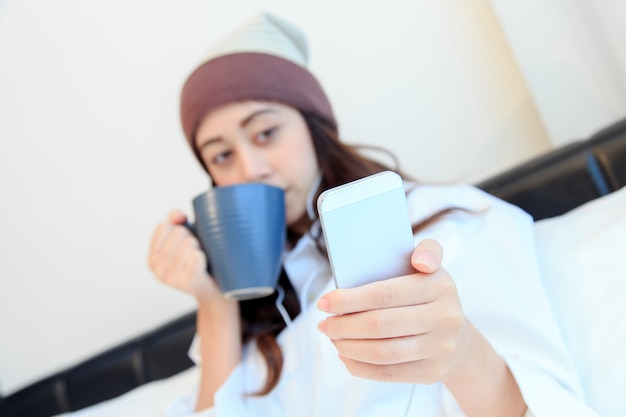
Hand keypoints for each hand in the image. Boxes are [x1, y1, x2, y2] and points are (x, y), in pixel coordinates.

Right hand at [148, 210, 223, 303]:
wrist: (218, 290)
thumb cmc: (201, 259)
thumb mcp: (186, 236)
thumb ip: (177, 220)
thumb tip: (177, 216)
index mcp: (153, 258)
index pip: (164, 226)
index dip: (180, 228)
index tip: (187, 240)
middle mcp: (158, 270)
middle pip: (178, 232)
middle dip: (193, 237)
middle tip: (198, 252)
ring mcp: (171, 278)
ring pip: (190, 243)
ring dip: (201, 246)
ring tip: (203, 259)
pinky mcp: (188, 283)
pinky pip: (196, 256)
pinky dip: (203, 257)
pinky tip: (205, 265)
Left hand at [317, 239, 471, 384]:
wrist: (458, 338)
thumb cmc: (429, 295)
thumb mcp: (432, 267)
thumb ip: (426, 251)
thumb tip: (420, 260)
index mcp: (439, 285)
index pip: (384, 294)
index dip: (349, 300)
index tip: (324, 302)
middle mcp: (444, 317)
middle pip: (380, 324)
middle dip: (343, 325)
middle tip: (324, 324)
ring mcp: (440, 347)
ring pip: (383, 352)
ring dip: (349, 346)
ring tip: (333, 338)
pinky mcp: (432, 371)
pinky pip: (388, 373)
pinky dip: (360, 366)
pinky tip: (346, 355)